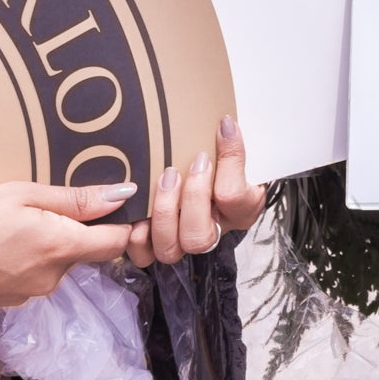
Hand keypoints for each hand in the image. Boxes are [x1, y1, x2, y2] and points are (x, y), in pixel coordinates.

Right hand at [0, 178, 135, 316]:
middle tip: (41, 200)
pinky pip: (23, 277)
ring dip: (41, 243)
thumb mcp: (17, 195)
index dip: (127, 223)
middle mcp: (49, 280)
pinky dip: (16, 259)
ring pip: (50, 264)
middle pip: (82, 252)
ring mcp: (23, 297)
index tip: (126, 204)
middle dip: (72, 228)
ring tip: (6, 220)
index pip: (117, 242)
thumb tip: (125, 194)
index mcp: (60, 249)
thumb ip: (73, 199)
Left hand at [125, 117, 263, 267]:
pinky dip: (137, 235)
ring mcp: (182, 242)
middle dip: (192, 197)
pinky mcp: (155, 245)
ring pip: (170, 249)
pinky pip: (143, 255)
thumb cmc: (221, 159)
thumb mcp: (234, 151)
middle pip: (199, 237)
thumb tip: (225, 124)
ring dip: (163, 212)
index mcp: (241, 211)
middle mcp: (212, 232)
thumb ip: (233, 144)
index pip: (234, 197)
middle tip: (193, 161)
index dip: (229, 162)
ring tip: (165, 178)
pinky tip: (138, 208)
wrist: (201, 171)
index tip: (223, 129)